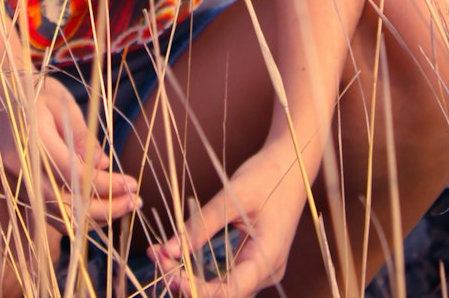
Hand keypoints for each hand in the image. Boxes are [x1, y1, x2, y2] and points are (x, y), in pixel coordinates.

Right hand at [0, 74, 140, 228]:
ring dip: (94, 217)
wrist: (0, 93)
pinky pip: (51, 212)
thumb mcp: (62, 103)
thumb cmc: (36, 92)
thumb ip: (81, 137)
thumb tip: (103, 165)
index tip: (132, 184)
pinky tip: (101, 207)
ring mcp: (18, 180)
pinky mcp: (21, 188)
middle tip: (135, 201)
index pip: (74, 175)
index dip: (105, 186)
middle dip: (105, 209)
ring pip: (58, 216)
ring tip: (124, 207)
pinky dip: (78, 215)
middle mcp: (23, 167)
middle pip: (66, 205)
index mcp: (33, 139)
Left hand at [148, 143, 307, 297]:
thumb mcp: (233, 196)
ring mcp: (263, 268)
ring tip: (162, 255)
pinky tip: (181, 255)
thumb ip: (202, 224)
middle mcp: (267, 271)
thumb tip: (169, 249)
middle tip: (156, 256)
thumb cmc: (267, 175)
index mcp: (268, 258)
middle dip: (188, 282)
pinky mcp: (256, 261)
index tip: (169, 275)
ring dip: (192, 277)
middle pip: (224, 294)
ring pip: (224, 288)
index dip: (197, 291)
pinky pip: (228, 276)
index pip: (229, 292)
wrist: (292, 164)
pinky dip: (203, 270)